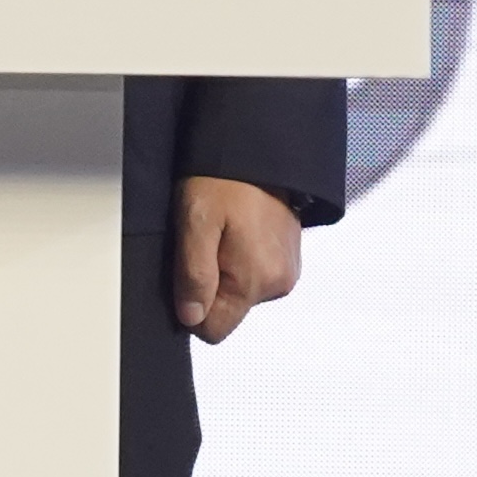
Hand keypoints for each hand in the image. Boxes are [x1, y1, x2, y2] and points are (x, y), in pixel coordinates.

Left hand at [171, 176, 302, 343]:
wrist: (258, 147)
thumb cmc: (225, 178)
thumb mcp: (195, 222)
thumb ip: (192, 275)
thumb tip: (190, 318)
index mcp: (255, 280)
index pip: (214, 330)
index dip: (191, 305)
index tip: (187, 270)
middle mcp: (278, 282)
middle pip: (228, 310)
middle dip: (209, 283)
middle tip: (204, 241)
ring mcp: (287, 269)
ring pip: (240, 291)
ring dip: (225, 269)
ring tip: (222, 229)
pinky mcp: (289, 255)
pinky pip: (255, 273)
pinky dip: (241, 257)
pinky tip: (237, 228)